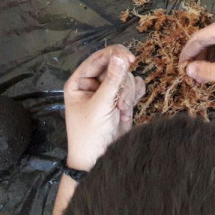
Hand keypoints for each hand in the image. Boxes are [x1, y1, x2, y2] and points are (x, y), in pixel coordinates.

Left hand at [63, 45, 144, 171]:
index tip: (130, 58)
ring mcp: (109, 91)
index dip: (115, 54)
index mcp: (80, 81)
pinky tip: (128, 108)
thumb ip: (112, 80)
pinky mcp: (121, 99)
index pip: (98, 58)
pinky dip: (135, 95)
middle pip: (116, 65)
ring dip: (128, 92)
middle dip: (121, 82)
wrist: (98, 159)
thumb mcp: (100, 106)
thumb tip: (121, 56)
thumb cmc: (90, 134)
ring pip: (127, 76)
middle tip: (121, 99)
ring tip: (121, 109)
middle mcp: (93, 83)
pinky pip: (134, 86)